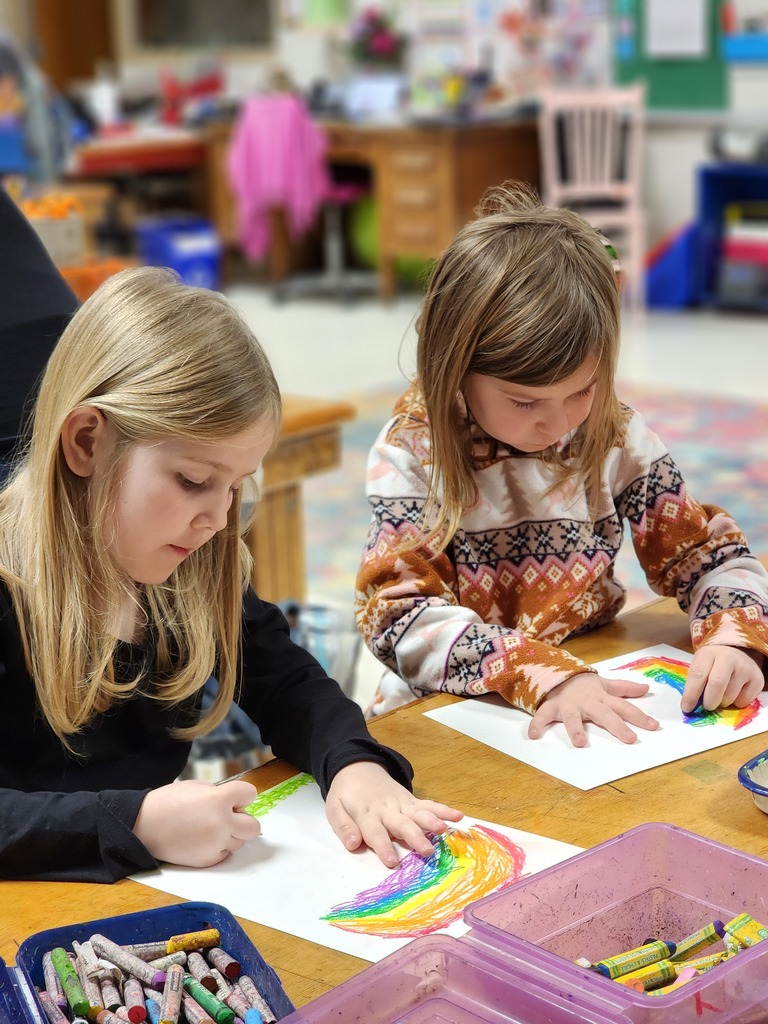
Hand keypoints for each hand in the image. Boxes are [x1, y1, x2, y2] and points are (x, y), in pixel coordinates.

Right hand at [133, 779, 260, 866]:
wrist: (143, 826)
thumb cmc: (168, 802)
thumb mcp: (197, 786)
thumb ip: (220, 794)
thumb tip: (237, 804)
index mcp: (219, 799)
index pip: (250, 794)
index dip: (242, 795)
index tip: (234, 798)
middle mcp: (222, 823)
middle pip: (254, 827)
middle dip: (244, 821)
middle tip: (228, 817)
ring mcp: (215, 844)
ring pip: (239, 842)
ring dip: (230, 835)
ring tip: (208, 828)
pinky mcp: (208, 860)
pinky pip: (224, 854)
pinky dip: (217, 848)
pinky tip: (201, 840)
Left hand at [325, 762, 463, 868]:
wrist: (358, 768)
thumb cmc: (346, 795)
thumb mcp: (334, 809)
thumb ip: (344, 827)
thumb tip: (353, 844)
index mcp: (366, 814)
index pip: (375, 832)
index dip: (383, 846)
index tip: (392, 861)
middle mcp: (387, 809)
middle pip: (402, 824)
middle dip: (414, 837)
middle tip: (427, 851)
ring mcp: (401, 803)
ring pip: (418, 813)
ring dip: (431, 821)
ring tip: (444, 830)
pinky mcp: (411, 800)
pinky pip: (428, 805)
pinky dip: (443, 810)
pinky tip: (458, 816)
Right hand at [528, 672, 658, 746]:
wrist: (556, 672)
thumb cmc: (583, 684)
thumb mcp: (604, 684)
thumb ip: (625, 688)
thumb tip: (646, 688)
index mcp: (602, 698)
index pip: (624, 707)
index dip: (639, 717)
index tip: (654, 727)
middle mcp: (587, 703)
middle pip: (604, 715)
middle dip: (617, 726)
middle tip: (630, 738)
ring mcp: (568, 705)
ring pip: (573, 718)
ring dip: (575, 729)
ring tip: (579, 743)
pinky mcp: (551, 707)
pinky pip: (542, 716)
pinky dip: (537, 724)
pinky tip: (534, 735)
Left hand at [681, 646, 764, 713]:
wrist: (737, 652)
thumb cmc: (713, 663)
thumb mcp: (701, 665)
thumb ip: (695, 683)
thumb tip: (690, 706)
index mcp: (708, 653)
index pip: (698, 675)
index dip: (691, 694)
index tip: (686, 708)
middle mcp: (728, 658)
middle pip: (717, 684)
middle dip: (709, 701)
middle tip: (707, 706)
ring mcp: (745, 668)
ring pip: (730, 696)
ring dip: (722, 703)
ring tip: (721, 694)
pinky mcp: (757, 679)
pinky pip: (743, 701)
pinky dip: (736, 703)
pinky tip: (735, 693)